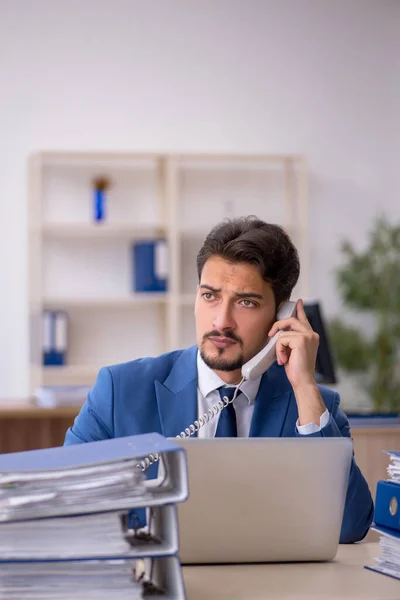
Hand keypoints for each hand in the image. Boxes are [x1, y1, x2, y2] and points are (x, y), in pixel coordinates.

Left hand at [268, 299, 324, 425]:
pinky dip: (279, 350)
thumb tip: (279, 332)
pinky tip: (284, 359)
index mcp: (311, 336)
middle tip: (270, 333)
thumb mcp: (292, 350)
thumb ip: (290, 339)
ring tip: (283, 358)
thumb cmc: (296, 369)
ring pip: (283, 333)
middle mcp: (312, 334)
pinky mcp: (301, 339)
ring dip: (278, 346)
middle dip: (278, 325)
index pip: (303, 319)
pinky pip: (281, 339)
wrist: (302, 381)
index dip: (299, 309)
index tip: (298, 301)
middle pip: (291, 320)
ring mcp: (308, 336)